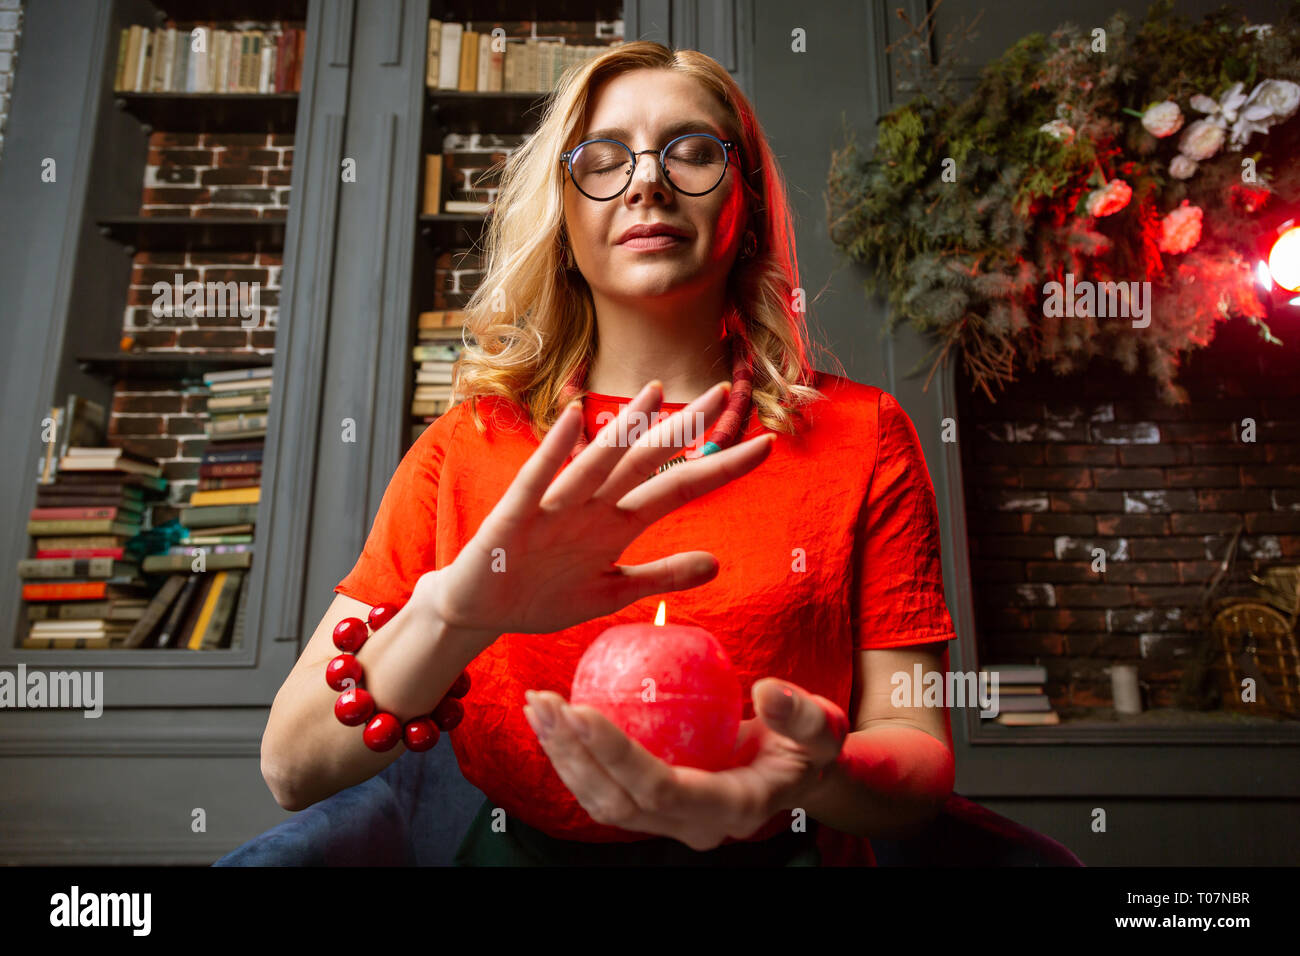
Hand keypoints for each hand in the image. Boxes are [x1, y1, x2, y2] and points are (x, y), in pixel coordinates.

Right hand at [415, 379, 775, 637]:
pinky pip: (539, 480)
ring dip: (625, 429)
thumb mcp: (611, 592)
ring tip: (657, 392)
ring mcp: (554, 508)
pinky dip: (555, 449)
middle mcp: (592, 506)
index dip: (721, 467)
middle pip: (647, 462)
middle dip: (685, 429)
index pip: (679, 488)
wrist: (477, 612)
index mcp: (617, 523)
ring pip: (598, 463)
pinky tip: (576, 417)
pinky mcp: (515, 517)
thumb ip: (661, 576)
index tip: (766, 446)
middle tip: (725, 388)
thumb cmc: (541, 595)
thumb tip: (717, 563)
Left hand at [522, 678, 849, 850]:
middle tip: (545, 703)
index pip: (661, 789)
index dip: (616, 754)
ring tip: (537, 708)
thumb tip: (766, 690)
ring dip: (562, 757)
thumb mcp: (824, 726)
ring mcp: (669, 824)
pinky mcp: (653, 808)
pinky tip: (556, 717)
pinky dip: (574, 755)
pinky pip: (605, 788)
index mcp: (731, 809)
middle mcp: (692, 827)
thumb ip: (801, 714)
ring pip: (601, 803)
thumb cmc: (811, 744)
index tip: (581, 709)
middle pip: (616, 803)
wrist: (800, 772)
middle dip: (572, 755)